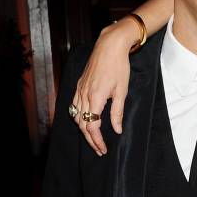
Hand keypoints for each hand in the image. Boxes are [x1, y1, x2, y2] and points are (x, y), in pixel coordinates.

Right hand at [72, 18, 137, 154]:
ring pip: (76, 116)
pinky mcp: (79, 84)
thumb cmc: (119, 67)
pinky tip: (85, 120)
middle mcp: (84, 95)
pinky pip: (74, 105)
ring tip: (93, 139)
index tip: (103, 149)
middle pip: (82, 124)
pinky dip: (78, 117)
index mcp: (95, 98)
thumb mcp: (122, 91)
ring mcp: (79, 89)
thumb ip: (117, 112)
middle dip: (90, 139)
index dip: (97, 140)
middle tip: (99, 149)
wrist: (109, 46)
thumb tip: (116, 130)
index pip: (92, 126)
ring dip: (83, 130)